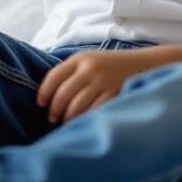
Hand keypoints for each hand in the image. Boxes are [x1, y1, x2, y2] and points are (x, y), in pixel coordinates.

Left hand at [36, 50, 150, 124]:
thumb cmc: (108, 65)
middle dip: (55, 109)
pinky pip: (94, 111)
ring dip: (68, 117)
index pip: (54, 76)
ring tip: (66, 122)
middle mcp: (90, 69)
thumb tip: (48, 93)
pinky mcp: (114, 94)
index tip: (40, 104)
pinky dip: (85, 119)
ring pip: (77, 105)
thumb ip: (71, 72)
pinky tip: (82, 123)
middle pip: (63, 93)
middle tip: (52, 118)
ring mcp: (103, 82)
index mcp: (80, 59)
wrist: (140, 64)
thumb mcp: (88, 60)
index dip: (44, 92)